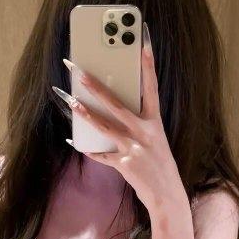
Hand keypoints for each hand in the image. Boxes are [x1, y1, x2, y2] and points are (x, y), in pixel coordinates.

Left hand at [60, 27, 182, 213]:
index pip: (151, 87)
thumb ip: (139, 125)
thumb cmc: (160, 166)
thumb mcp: (155, 140)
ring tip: (70, 101)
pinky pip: (101, 154)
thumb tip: (114, 110)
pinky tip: (75, 142)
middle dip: (96, 87)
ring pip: (105, 126)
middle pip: (117, 104)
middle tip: (79, 72)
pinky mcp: (125, 164)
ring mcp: (135, 148)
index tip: (143, 41)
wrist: (168, 196)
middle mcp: (146, 132)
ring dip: (85, 113)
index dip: (147, 64)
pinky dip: (89, 150)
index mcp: (156, 123)